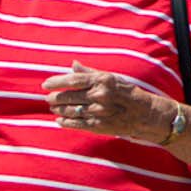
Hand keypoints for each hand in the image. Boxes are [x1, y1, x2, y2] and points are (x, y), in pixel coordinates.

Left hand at [43, 65, 176, 143]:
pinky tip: (59, 120)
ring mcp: (98, 112)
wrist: (145, 114)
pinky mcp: (98, 125)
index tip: (45, 84)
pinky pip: (76, 124)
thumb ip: (91, 73)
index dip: (56, 82)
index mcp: (102, 81)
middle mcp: (99, 96)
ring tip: (54, 108)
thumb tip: (73, 65)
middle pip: (68, 97)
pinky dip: (65, 122)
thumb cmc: (127, 93)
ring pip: (70, 111)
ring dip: (58, 110)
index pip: (73, 80)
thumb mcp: (112, 78)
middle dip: (55, 98)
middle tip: (49, 98)